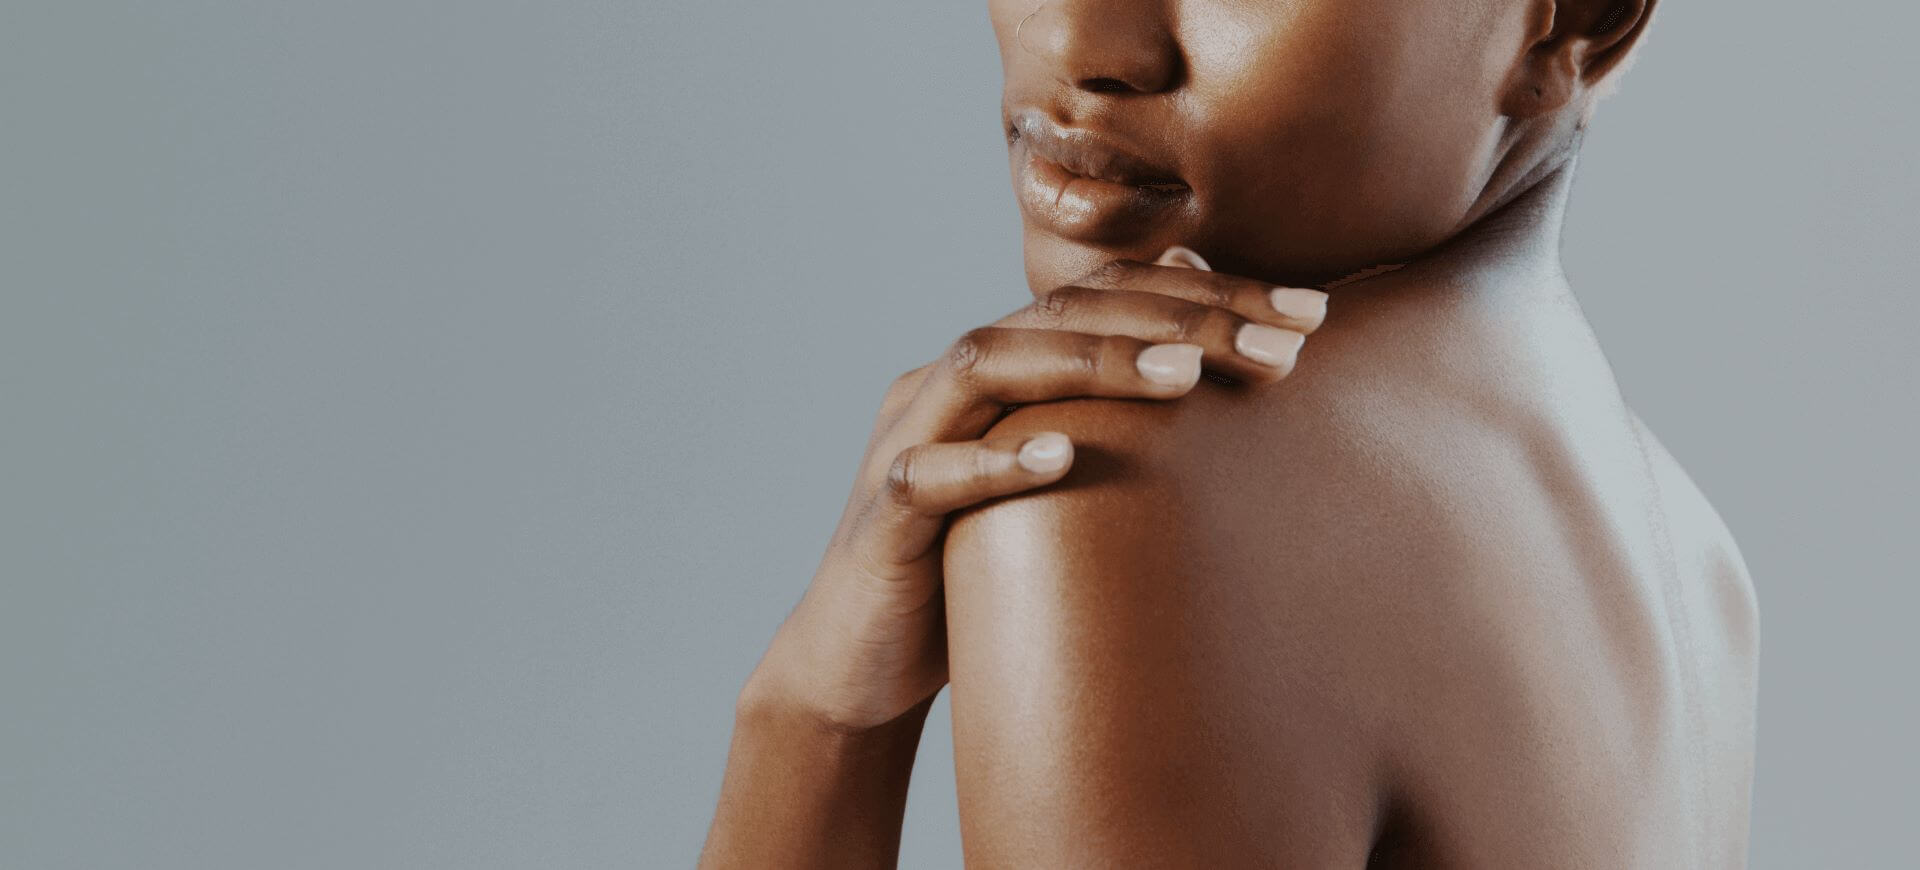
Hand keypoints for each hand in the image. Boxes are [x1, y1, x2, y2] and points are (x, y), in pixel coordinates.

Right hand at [739, 246, 1330, 731]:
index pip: (1109, 297)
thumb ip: (1109, 415)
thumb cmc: (978, 566)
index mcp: (1002, 365)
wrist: (862, 659)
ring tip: (1183, 375)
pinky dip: (991, 460)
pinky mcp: (881, 517)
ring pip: (988, 366)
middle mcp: (950, 382)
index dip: (1210, 293)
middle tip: (1282, 344)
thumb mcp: (1056, 482)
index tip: (1311, 315)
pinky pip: (928, 476)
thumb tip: (1196, 343)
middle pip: (1062, 315)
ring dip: (1088, 364)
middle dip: (1177, 319)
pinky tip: (1059, 457)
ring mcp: (909, 440)